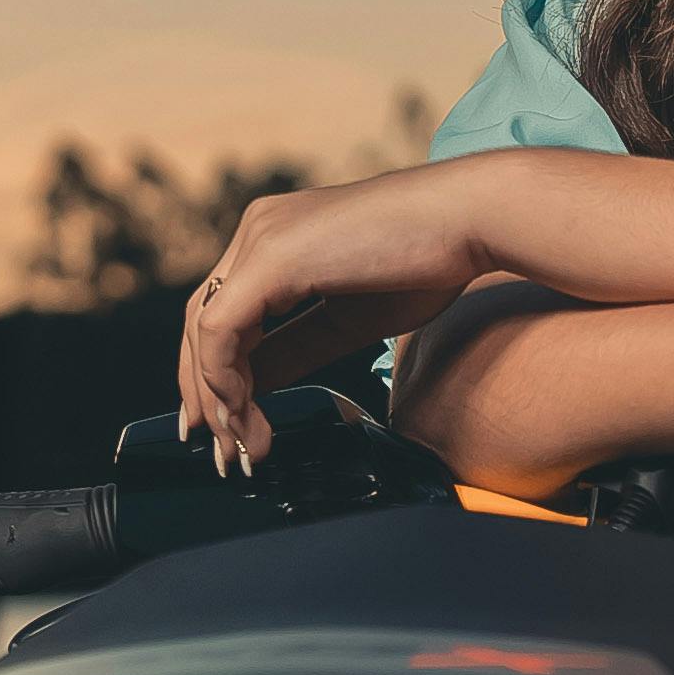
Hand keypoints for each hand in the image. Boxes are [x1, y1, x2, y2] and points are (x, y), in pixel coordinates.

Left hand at [174, 165, 493, 467]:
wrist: (472, 223)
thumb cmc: (429, 264)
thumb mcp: (346, 321)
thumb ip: (293, 349)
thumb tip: (251, 390)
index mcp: (274, 237)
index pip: (221, 312)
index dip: (214, 375)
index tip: (227, 426)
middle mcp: (257, 229)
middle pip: (201, 322)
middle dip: (205, 394)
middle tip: (224, 451)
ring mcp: (260, 239)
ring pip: (204, 330)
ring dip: (217, 398)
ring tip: (244, 445)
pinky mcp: (272, 258)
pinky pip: (221, 330)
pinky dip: (224, 380)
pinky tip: (245, 415)